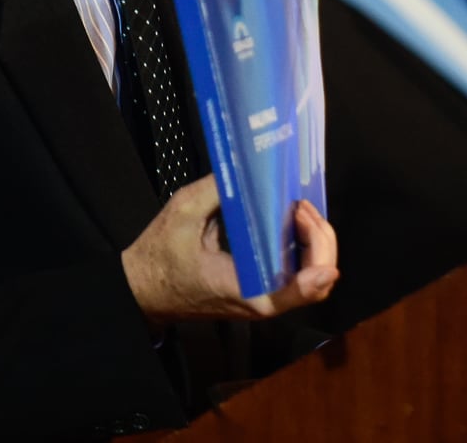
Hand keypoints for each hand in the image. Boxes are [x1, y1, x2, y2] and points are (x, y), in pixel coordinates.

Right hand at [121, 176, 338, 324]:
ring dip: (314, 242)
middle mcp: (261, 300)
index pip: (295, 292)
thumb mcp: (183, 212)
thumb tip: (249, 167)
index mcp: (244, 289)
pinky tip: (290, 220)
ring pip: (311, 279)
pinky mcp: (261, 289)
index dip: (317, 274)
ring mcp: (263, 297)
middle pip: (315, 281)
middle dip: (319, 239)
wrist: (142, 290)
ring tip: (297, 209)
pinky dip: (302, 247)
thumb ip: (218, 189)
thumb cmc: (160, 257)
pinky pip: (295, 273)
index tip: (324, 249)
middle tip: (300, 206)